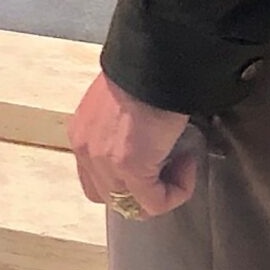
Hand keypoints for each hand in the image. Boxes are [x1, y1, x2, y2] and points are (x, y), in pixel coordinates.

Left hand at [67, 69, 198, 217]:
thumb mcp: (122, 108)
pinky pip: (155, 202)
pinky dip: (177, 191)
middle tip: (168, 168)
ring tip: (181, 163)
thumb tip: (147, 149)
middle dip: (141, 192)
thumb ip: (121, 133)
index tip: (155, 158)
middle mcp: (85, 151)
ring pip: (132, 205)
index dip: (128, 180)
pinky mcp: (129, 167)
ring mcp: (103, 161)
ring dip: (161, 192)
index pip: (95, 180)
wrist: (155, 63)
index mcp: (82, 135)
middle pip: (109, 197)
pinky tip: (187, 162)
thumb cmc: (148, 78)